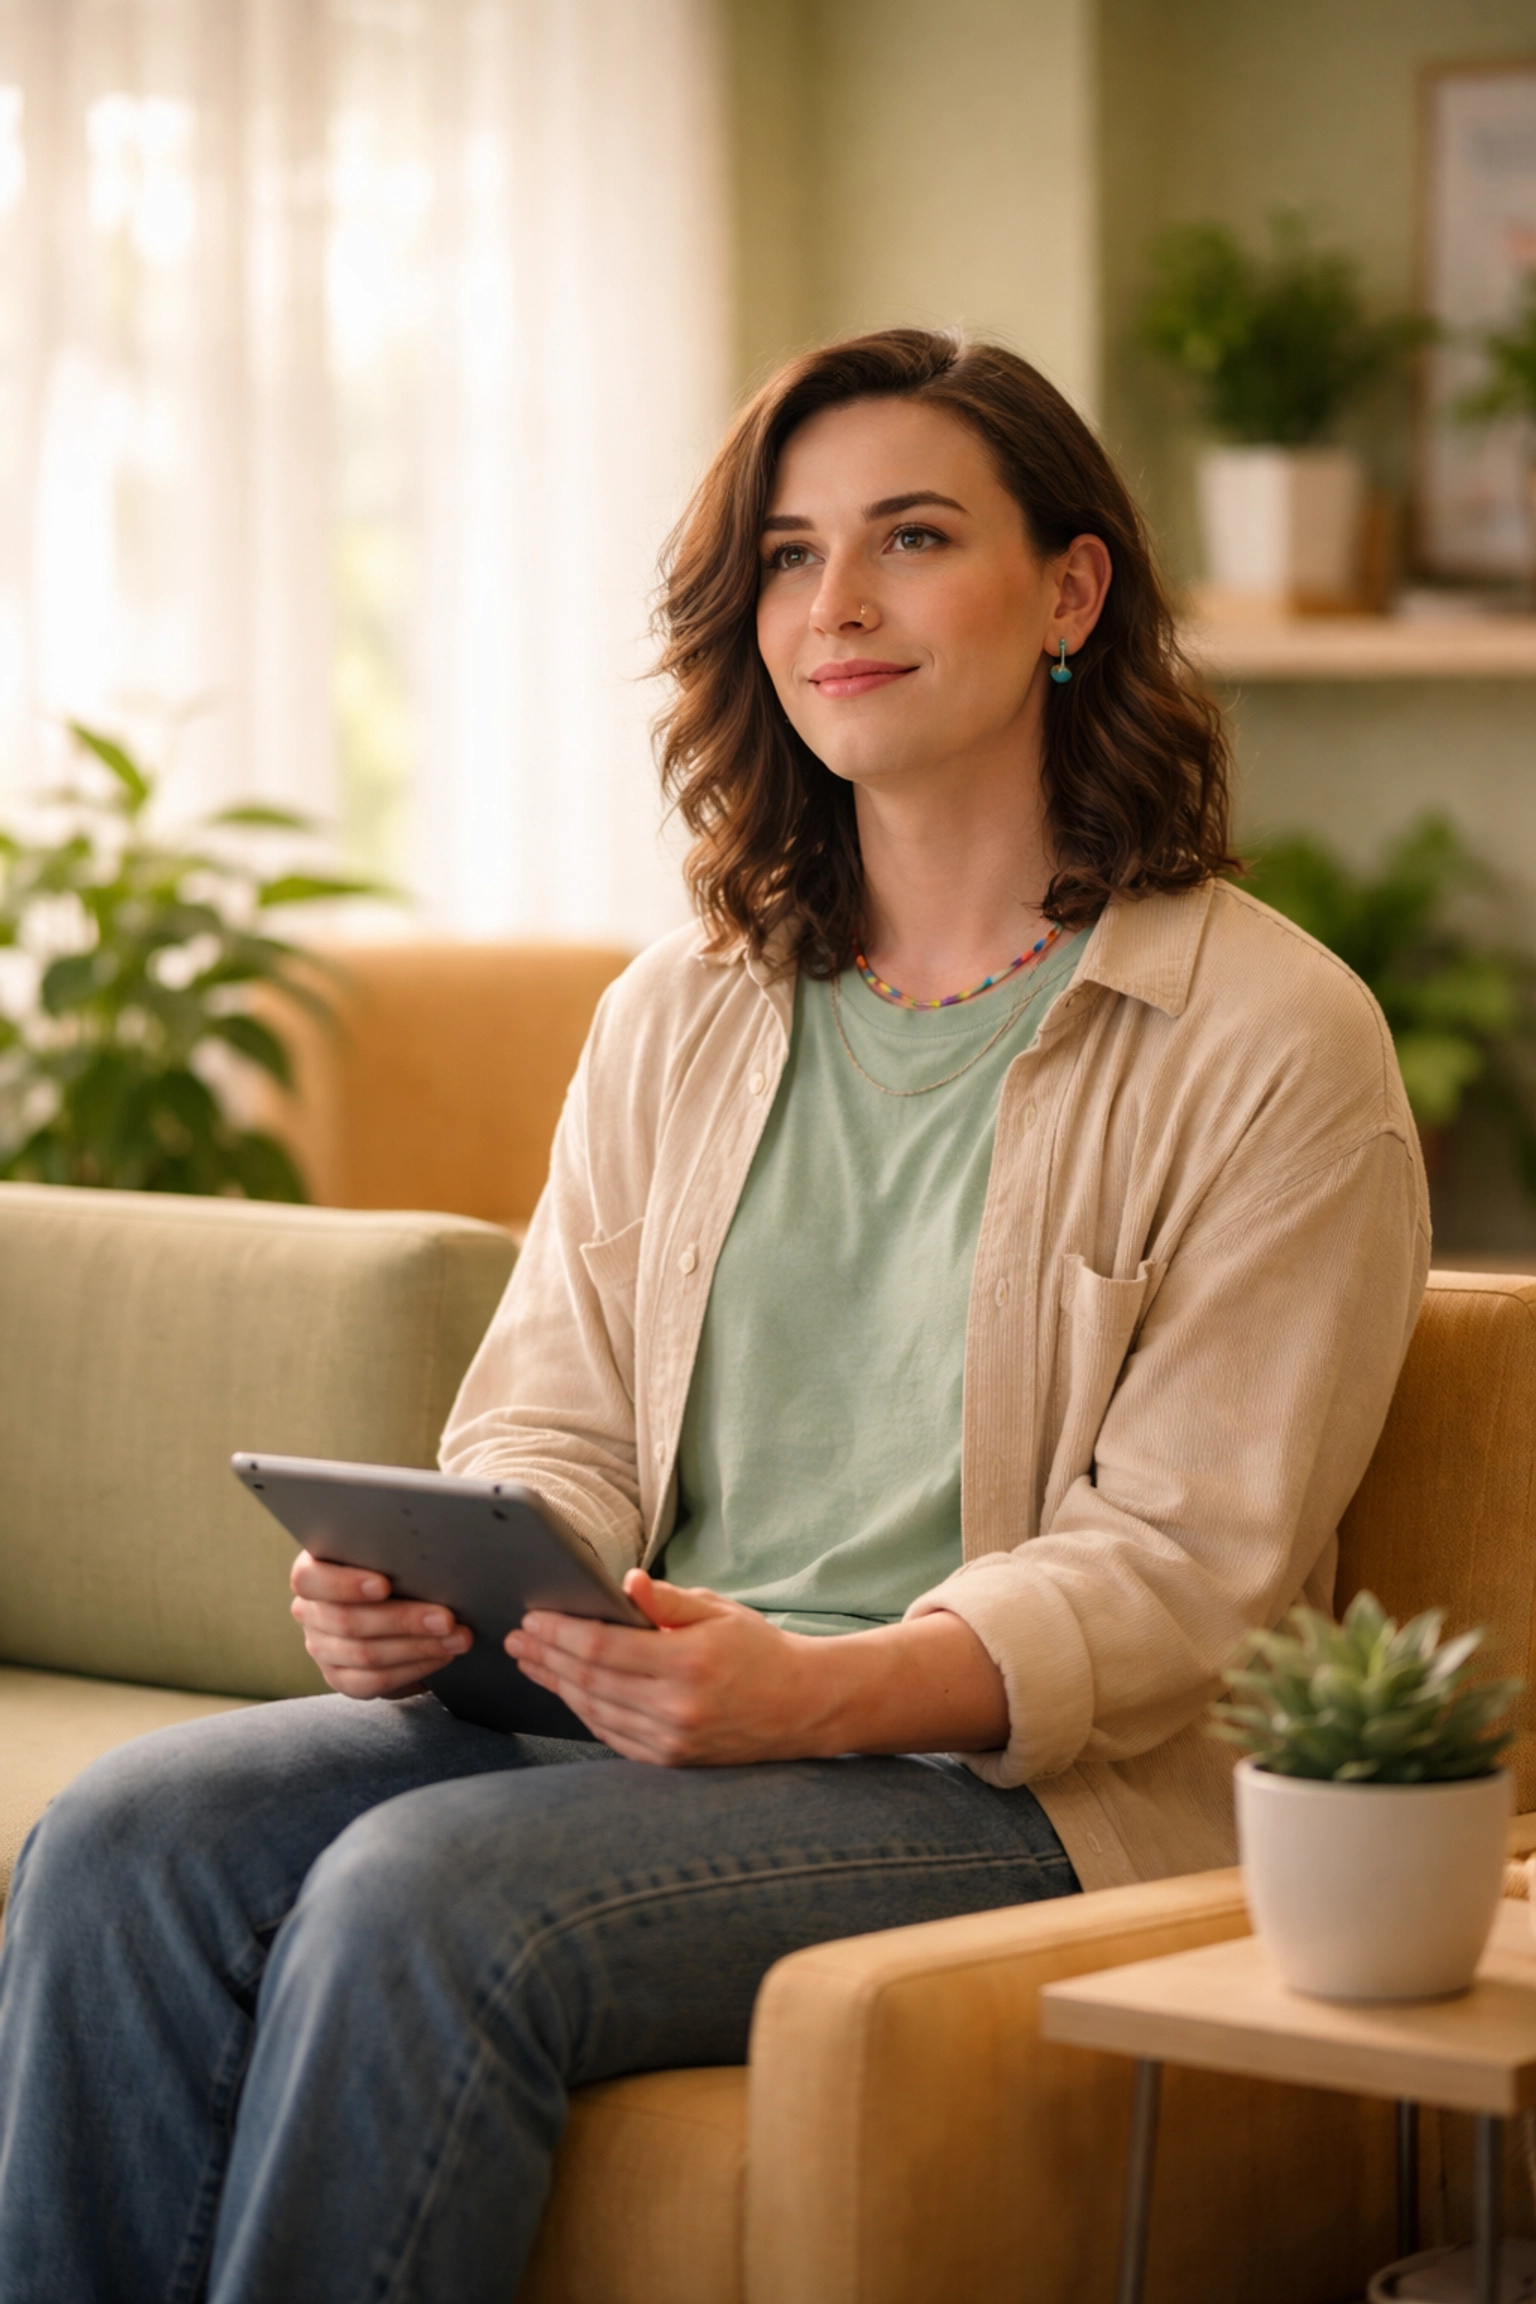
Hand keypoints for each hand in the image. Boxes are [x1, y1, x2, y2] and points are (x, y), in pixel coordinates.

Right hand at [289, 1550, 472, 1698]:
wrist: (396, 1609)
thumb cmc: (394, 1570)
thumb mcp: (388, 1557)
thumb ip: (394, 1557)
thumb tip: (430, 1559)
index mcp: (311, 1573)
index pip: (309, 1579)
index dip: (345, 1583)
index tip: (385, 1585)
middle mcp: (309, 1612)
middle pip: (347, 1621)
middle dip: (404, 1620)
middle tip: (446, 1619)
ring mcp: (321, 1648)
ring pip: (365, 1654)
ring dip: (418, 1647)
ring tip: (456, 1639)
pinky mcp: (340, 1678)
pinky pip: (373, 1681)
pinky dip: (413, 1669)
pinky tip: (440, 1657)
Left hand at [505, 1570, 1009, 1764]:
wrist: (803, 1707)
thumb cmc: (760, 1650)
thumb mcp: (720, 1612)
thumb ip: (669, 1601)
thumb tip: (625, 1582)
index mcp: (689, 1664)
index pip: (604, 1650)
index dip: (561, 1633)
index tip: (534, 1617)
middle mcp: (678, 1709)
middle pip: (590, 1682)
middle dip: (548, 1657)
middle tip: (517, 1638)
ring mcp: (673, 1741)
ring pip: (595, 1711)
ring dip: (557, 1685)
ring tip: (530, 1661)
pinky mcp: (672, 1762)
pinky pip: (612, 1735)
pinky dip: (584, 1711)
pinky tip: (566, 1689)